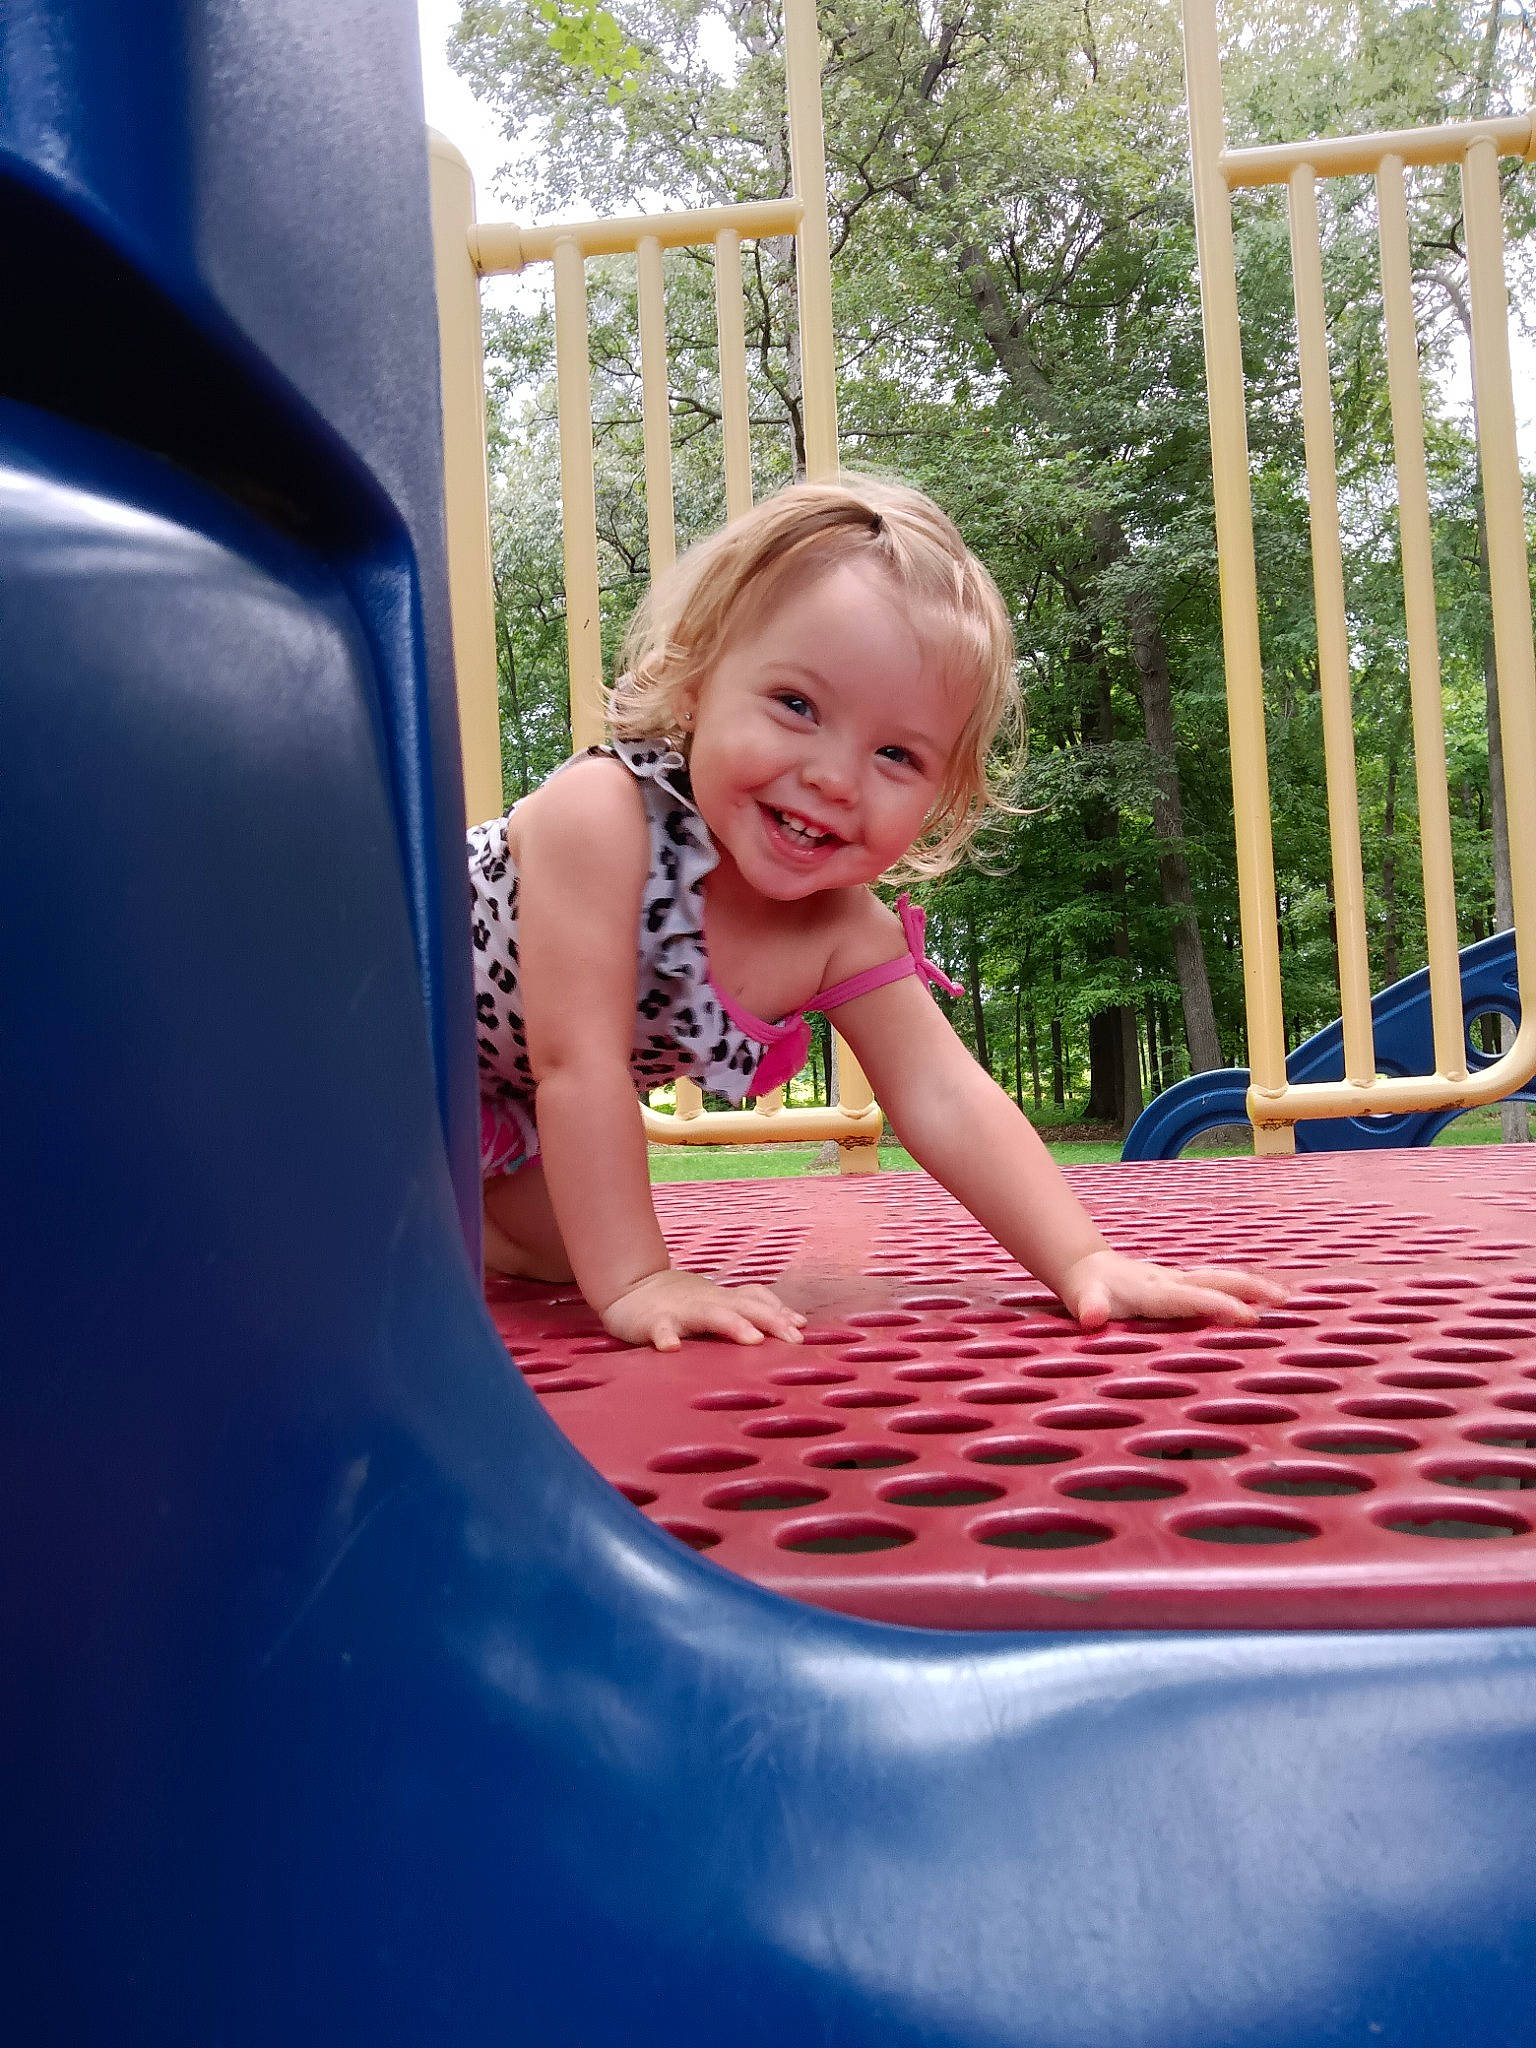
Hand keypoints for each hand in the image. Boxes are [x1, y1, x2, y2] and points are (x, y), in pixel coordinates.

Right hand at [600, 1269, 807, 1351]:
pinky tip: (671, 1348)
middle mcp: (707, 1301)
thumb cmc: (682, 1301)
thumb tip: (798, 1323)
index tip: (801, 1328)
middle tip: (793, 1338)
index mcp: (723, 1299)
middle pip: (744, 1305)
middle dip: (771, 1319)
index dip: (780, 1311)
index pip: (757, 1299)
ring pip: (710, 1314)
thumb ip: (753, 1310)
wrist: (629, 1288)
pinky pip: (659, 1329)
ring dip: (732, 1324)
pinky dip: (665, 1337)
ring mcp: (680, 1310)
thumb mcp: (720, 1302)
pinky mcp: (653, 1321)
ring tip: (752, 1338)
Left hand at [1057, 1248, 1286, 1330]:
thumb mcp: (1083, 1300)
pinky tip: (1265, 1298)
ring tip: (1286, 1298)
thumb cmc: (1089, 1291)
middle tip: (1282, 1300)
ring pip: (1220, 1280)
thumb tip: (1092, 1317)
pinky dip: (1242, 1289)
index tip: (1246, 1317)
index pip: (1190, 1299)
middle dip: (1247, 1289)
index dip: (1217, 1307)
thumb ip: (1090, 1307)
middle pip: (1214, 1281)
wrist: (1089, 1269)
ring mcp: (1179, 1281)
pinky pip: (1216, 1286)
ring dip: (1251, 1286)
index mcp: (1152, 1291)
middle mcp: (1172, 1282)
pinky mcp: (1183, 1284)